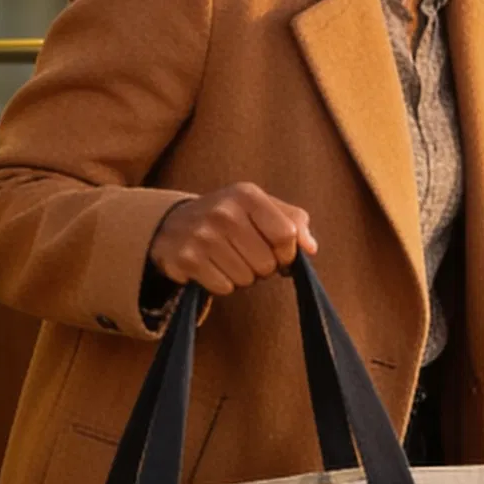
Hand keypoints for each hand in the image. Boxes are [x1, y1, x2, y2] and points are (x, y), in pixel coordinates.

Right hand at [147, 183, 316, 294]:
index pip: (286, 234)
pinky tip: (212, 267)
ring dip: (242, 277)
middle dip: (263, 267)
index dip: (288, 252)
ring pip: (245, 279)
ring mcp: (202, 236)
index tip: (280, 253)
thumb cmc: (228, 216)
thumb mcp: (260, 206)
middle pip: (267, 263)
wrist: (173, 223)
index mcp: (246, 195)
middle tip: (247, 255)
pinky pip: (223, 288)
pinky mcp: (186, 259)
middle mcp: (223, 212)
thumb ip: (293, 221)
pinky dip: (222, 284)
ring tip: (228, 259)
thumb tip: (310, 248)